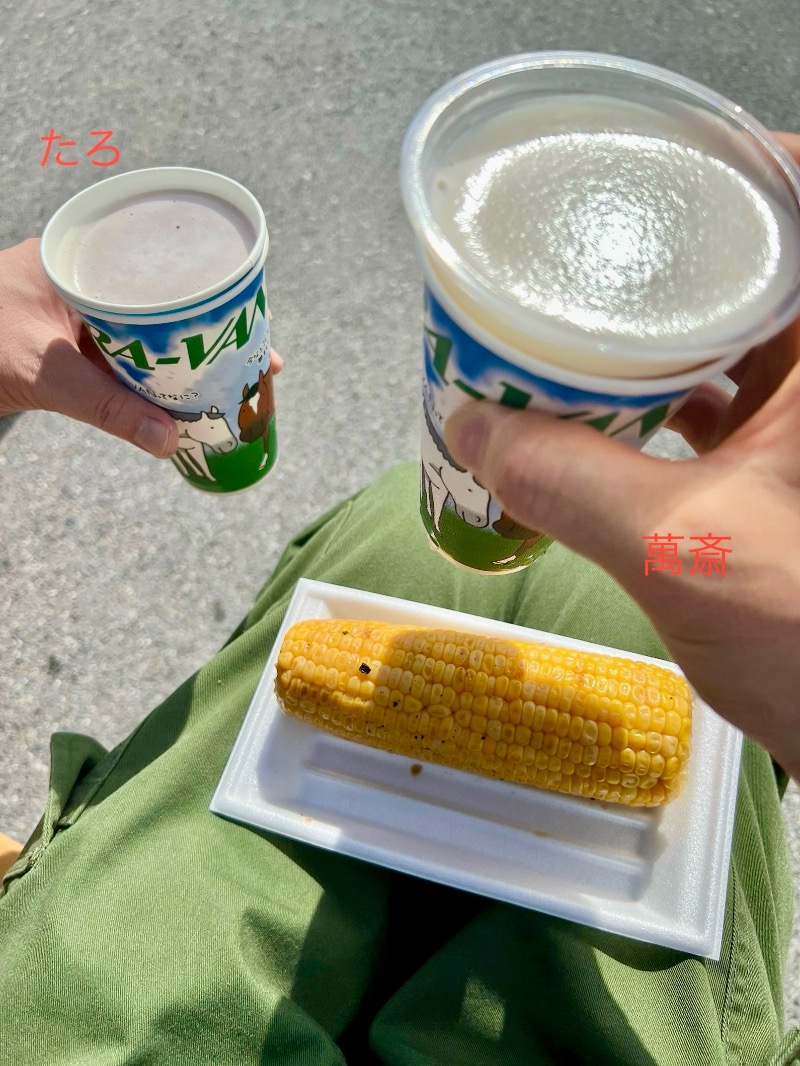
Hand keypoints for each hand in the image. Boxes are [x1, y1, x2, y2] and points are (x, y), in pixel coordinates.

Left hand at [0, 239, 282, 457]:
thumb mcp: (43, 375)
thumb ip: (105, 407)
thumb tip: (170, 443)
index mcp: (78, 260)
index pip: (162, 264)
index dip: (213, 294)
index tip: (255, 318)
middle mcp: (85, 279)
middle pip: (168, 300)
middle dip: (216, 330)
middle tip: (262, 358)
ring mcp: (80, 311)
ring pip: (152, 328)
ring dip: (191, 354)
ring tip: (238, 378)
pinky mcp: (74, 341)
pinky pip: (131, 352)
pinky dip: (159, 372)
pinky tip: (187, 392)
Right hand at [445, 133, 799, 778]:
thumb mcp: (681, 548)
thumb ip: (569, 481)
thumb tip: (474, 427)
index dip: (743, 169)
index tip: (659, 175)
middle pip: (755, 274)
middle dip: (669, 263)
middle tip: (587, 257)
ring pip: (734, 343)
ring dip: (657, 340)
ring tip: (574, 335)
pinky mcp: (791, 472)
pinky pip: (725, 404)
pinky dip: (664, 405)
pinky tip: (604, 421)